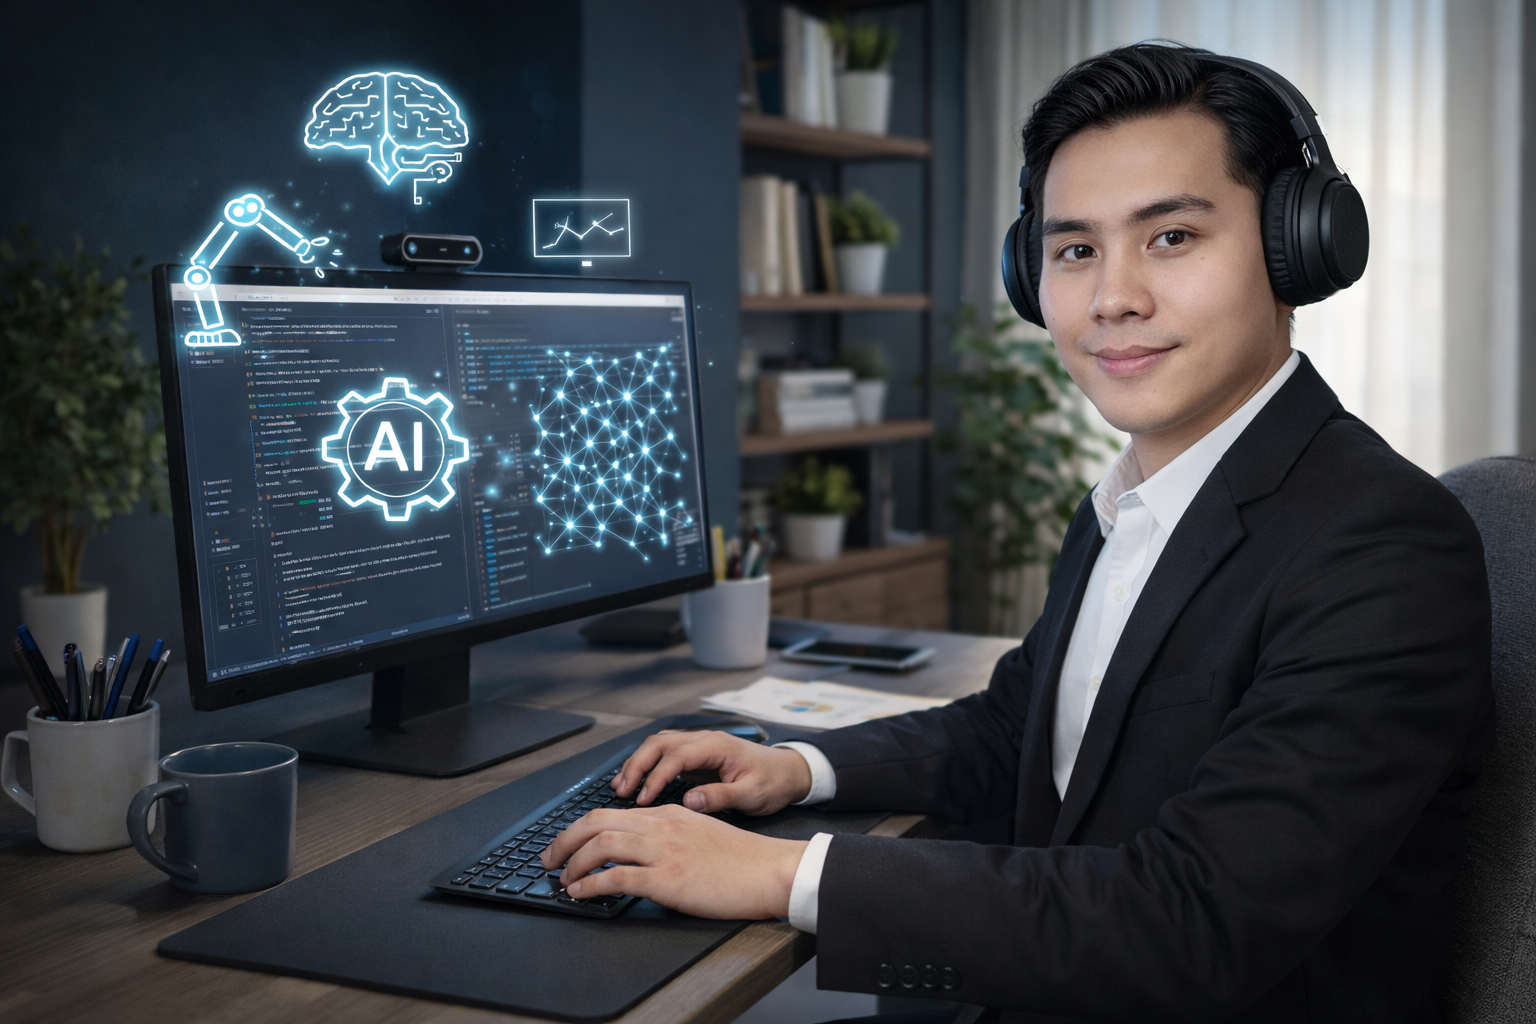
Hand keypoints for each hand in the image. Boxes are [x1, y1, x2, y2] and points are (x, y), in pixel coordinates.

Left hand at [540, 804, 806, 918]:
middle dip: (565, 840)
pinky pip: (617, 878)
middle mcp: (662, 825)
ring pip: (602, 845)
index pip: (611, 813)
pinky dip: (592, 885)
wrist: (770, 870)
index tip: (567, 845)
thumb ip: (671, 835)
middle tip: (549, 859)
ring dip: (573, 862)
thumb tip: (642, 852)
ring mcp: (665, 850)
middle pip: (597, 821)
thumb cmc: (742, 860)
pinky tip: (581, 894)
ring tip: (562, 879)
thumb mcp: (702, 833)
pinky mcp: (669, 879)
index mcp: (669, 813)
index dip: (581, 829)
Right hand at [612, 729, 812, 814]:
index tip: (643, 799)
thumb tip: (689, 802)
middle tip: (621, 791)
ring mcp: (699, 746)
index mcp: (717, 746)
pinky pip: (665, 755)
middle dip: (637, 765)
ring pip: (658, 746)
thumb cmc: (773, 782)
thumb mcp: (752, 795)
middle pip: (659, 744)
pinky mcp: (698, 757)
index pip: (676, 756)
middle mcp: (704, 740)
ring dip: (638, 763)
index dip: (656, 777)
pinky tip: (637, 783)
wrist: (789, 772)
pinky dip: (648, 766)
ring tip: (620, 787)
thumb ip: (721, 797)